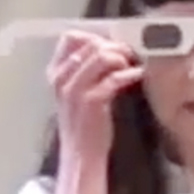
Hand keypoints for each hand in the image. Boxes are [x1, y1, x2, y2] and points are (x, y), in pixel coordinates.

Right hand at [48, 31, 143, 165]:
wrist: (81, 157)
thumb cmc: (84, 125)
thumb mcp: (76, 94)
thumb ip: (85, 70)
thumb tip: (109, 47)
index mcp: (55, 74)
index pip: (70, 38)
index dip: (94, 36)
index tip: (111, 44)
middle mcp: (61, 78)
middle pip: (90, 43)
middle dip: (114, 45)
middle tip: (129, 54)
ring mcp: (74, 90)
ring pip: (101, 55)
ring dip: (122, 57)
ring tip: (132, 65)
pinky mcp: (92, 102)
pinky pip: (114, 77)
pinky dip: (129, 73)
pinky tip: (138, 75)